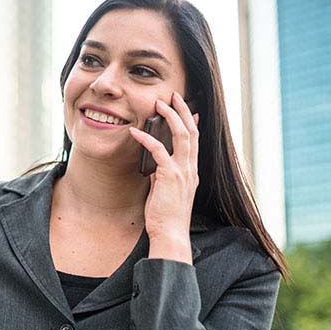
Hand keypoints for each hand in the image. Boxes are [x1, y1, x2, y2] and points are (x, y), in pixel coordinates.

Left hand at [128, 91, 199, 244]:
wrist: (170, 234)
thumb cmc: (166, 216)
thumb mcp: (165, 191)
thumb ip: (163, 176)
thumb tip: (155, 167)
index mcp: (191, 171)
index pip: (195, 140)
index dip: (191, 122)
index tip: (187, 107)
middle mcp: (191, 168)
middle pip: (192, 131)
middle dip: (182, 110)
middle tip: (172, 95)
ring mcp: (183, 172)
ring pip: (182, 135)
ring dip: (170, 116)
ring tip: (158, 103)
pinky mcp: (170, 176)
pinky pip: (159, 151)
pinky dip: (147, 138)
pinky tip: (135, 131)